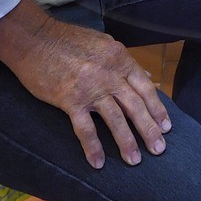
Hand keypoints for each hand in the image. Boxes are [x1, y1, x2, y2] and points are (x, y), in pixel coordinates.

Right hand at [0, 0, 169, 168]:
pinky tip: (98, 162)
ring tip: (134, 161)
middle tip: (159, 149)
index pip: (145, 87)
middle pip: (135, 105)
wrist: (34, 38)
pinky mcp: (70, 99)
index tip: (166, 126)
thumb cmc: (67, 40)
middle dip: (149, 129)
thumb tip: (148, 79)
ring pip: (115, 119)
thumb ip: (125, 63)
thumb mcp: (103, 44)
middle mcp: (110, 73)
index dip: (157, 108)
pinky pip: (85, 128)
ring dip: (127, 142)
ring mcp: (91, 87)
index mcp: (119, 58)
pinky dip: (93, 147)